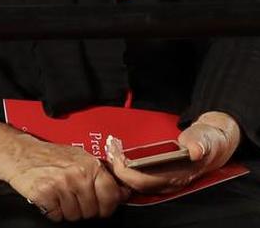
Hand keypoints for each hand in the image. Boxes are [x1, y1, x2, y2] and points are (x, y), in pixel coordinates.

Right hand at [4, 135, 127, 221]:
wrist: (19, 153)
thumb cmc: (48, 155)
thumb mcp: (79, 158)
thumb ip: (101, 175)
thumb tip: (124, 193)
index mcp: (90, 165)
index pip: (112, 196)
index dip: (107, 206)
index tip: (101, 206)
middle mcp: (78, 174)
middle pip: (93, 211)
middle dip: (83, 208)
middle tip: (71, 196)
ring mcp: (61, 185)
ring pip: (75, 216)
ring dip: (66, 210)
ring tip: (58, 195)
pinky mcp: (45, 194)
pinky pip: (57, 216)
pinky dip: (52, 211)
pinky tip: (49, 197)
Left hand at [105, 111, 240, 193]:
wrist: (212, 141)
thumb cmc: (208, 141)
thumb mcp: (206, 138)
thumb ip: (200, 143)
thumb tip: (195, 151)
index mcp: (178, 177)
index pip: (145, 182)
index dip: (128, 172)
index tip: (117, 157)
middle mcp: (168, 182)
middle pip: (134, 184)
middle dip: (117, 169)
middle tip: (110, 149)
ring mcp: (162, 179)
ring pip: (134, 181)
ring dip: (119, 168)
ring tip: (111, 149)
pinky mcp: (158, 174)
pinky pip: (136, 174)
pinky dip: (124, 166)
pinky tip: (118, 153)